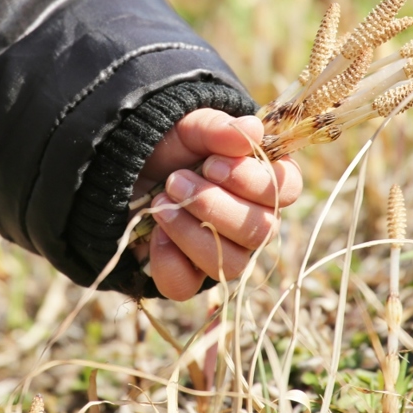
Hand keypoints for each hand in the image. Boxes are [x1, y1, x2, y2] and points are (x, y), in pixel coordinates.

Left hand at [131, 109, 301, 299]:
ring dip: (191, 231)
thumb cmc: (171, 146)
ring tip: (162, 202)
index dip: (252, 182)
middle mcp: (253, 221)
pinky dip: (168, 259)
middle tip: (175, 180)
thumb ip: (217, 128)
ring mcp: (224, 253)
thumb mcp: (188, 127)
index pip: (286, 190)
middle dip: (214, 205)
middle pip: (261, 231)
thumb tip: (253, 130)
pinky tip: (155, 232)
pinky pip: (187, 285)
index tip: (212, 165)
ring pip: (232, 263)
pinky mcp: (188, 275)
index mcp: (264, 181)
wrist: (126, 168)